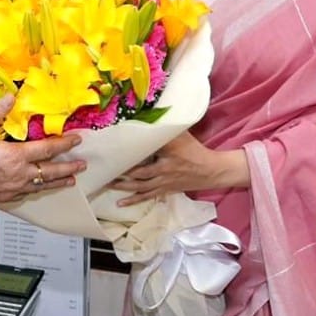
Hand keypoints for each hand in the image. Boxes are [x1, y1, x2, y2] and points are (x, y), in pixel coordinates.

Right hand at [0, 95, 86, 204]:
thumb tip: (10, 97)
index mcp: (13, 156)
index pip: (47, 149)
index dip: (64, 144)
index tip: (76, 140)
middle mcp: (18, 174)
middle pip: (51, 171)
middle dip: (69, 166)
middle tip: (82, 163)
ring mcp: (13, 188)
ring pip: (42, 185)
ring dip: (59, 182)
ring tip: (71, 180)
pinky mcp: (5, 197)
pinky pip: (28, 194)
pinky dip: (39, 190)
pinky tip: (42, 188)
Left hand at [112, 132, 248, 206]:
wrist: (211, 171)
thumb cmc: (194, 151)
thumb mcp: (182, 135)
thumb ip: (165, 127)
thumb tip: (148, 113)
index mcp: (167, 156)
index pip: (145, 153)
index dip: (129, 153)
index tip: (113, 151)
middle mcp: (163, 171)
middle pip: (138, 174)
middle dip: (121, 173)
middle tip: (104, 171)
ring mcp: (163, 183)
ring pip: (140, 187)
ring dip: (123, 186)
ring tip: (107, 185)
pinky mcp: (164, 190)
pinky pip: (146, 196)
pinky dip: (133, 200)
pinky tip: (121, 203)